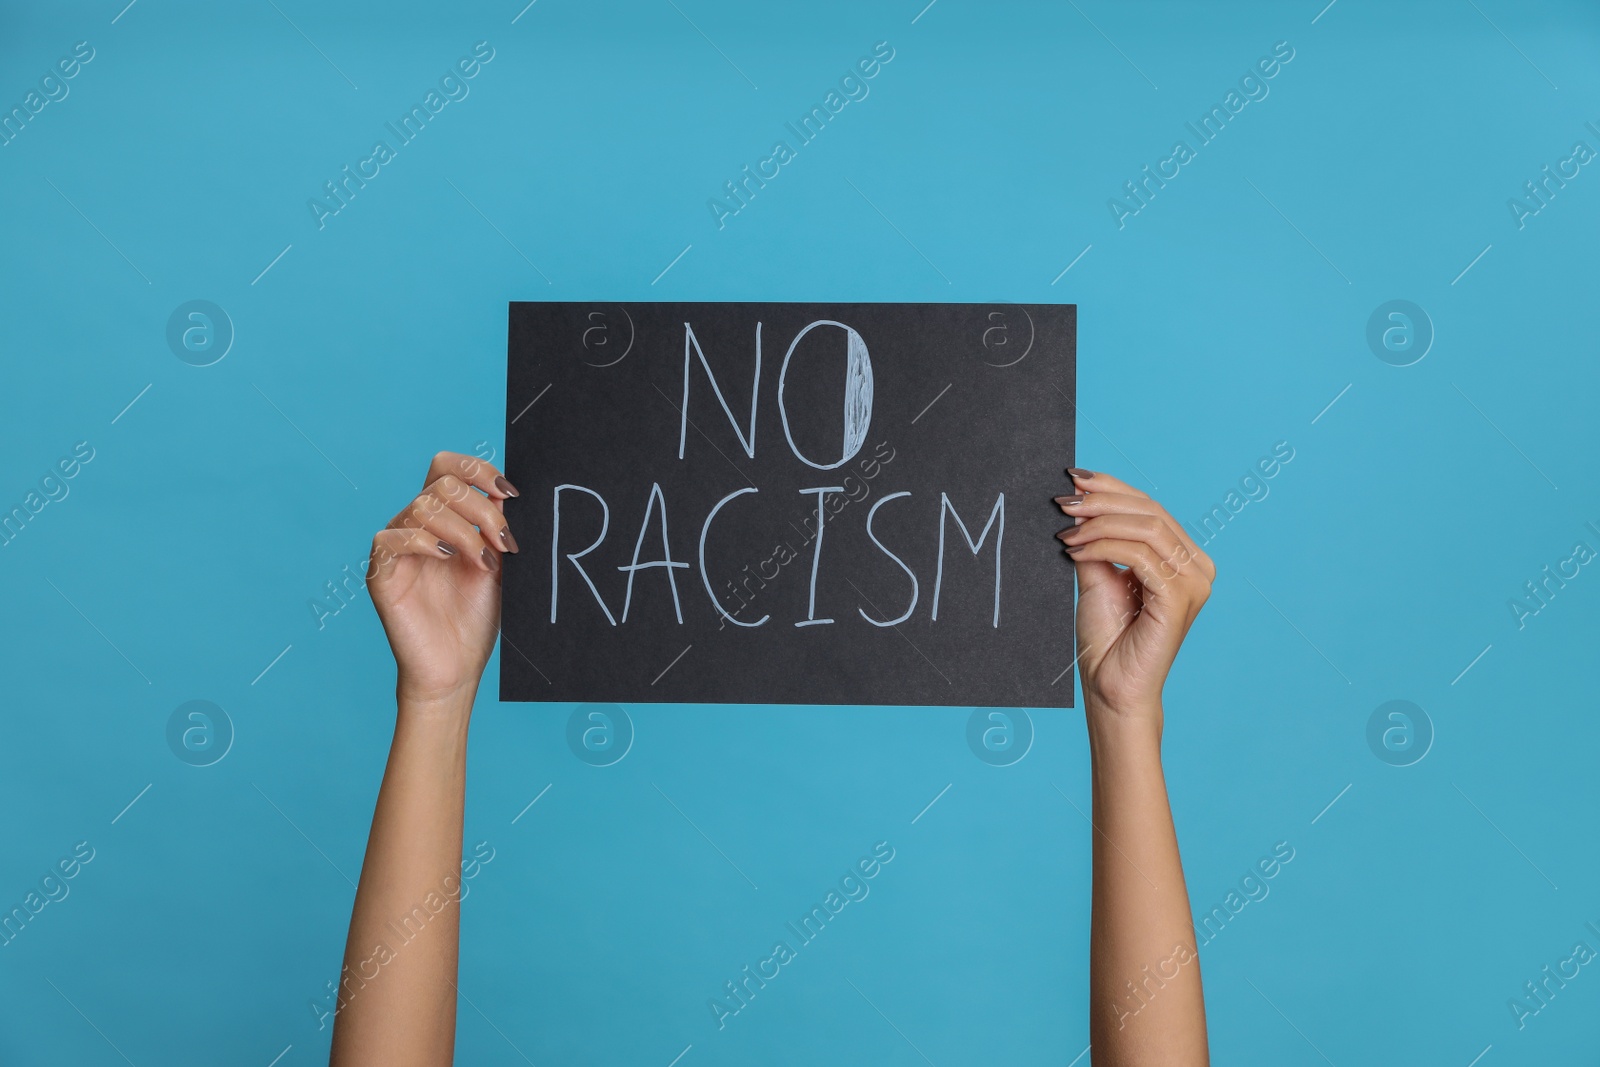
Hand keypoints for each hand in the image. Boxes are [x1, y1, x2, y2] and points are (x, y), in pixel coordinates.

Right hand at [367, 451, 519, 708]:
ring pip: (422, 506)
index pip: (448, 467)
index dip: (477, 469)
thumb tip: (506, 489)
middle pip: (441, 482)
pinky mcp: (381, 573)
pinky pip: (392, 538)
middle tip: (504, 542)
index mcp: (445, 517)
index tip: (510, 494)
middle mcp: (417, 525)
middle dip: (481, 507)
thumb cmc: (476, 618)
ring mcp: (397, 548)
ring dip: (462, 529)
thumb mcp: (497, 562)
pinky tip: (447, 558)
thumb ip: (496, 525)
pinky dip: (424, 541)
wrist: (458, 667)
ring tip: (482, 562)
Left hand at [1054, 469, 1213, 724]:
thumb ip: (1097, 541)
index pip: (1150, 507)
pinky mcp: (1179, 598)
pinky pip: (1138, 555)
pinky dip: (1103, 546)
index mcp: (1184, 559)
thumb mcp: (1098, 577)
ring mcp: (1193, 582)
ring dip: (1098, 523)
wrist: (1110, 687)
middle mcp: (1197, 568)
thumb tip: (1077, 500)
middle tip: (1062, 501)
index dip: (1111, 486)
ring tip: (1064, 531)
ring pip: (1146, 528)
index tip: (1072, 477)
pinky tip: (1075, 552)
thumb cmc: (1108, 639)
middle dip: (1101, 499)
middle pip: (1150, 511)